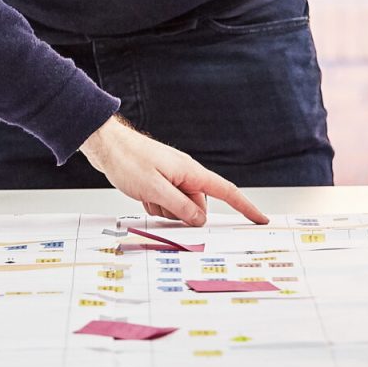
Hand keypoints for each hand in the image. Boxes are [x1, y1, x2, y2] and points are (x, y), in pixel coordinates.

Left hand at [78, 117, 269, 226]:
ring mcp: (173, 178)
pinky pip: (165, 204)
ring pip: (180, 208)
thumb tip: (201, 220)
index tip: (260, 218)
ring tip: (147, 196)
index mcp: (191, 172)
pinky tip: (142, 195)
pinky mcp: (161, 181)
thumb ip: (180, 207)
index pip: (226, 192)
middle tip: (158, 203)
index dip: (245, 207)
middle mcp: (186, 174)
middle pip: (197, 207)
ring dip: (164, 209)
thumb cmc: (128, 160)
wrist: (106, 146)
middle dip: (180, 214)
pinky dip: (154, 204)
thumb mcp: (155, 190)